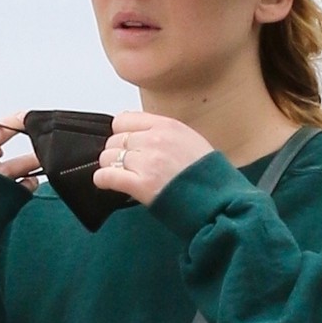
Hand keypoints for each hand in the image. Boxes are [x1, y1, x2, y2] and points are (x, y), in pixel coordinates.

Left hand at [93, 112, 212, 204]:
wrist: (219, 202)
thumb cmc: (208, 177)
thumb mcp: (191, 141)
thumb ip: (165, 135)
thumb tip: (142, 138)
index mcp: (167, 126)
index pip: (125, 120)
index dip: (123, 134)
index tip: (127, 146)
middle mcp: (154, 140)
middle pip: (115, 140)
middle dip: (116, 153)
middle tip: (125, 166)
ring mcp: (146, 162)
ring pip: (108, 157)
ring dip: (109, 167)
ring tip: (118, 177)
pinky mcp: (140, 184)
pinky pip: (107, 176)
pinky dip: (103, 180)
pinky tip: (106, 183)